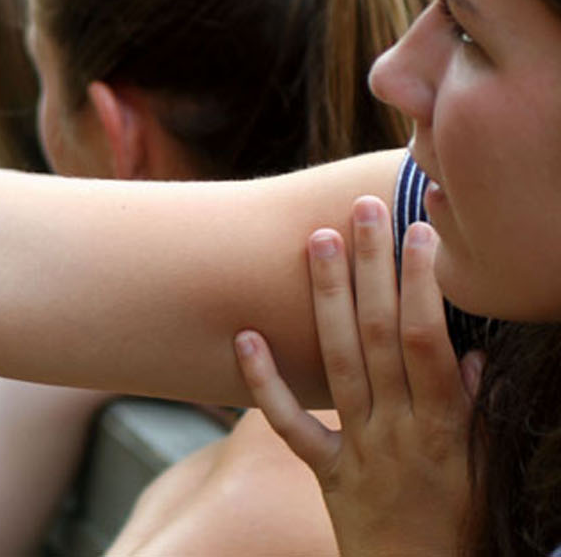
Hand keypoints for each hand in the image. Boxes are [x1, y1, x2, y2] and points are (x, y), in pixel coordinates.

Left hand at [234, 197, 482, 555]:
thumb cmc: (462, 521)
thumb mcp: (484, 466)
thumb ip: (473, 410)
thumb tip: (471, 354)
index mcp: (445, 426)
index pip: (428, 340)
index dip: (423, 284)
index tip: (419, 233)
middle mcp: (399, 431)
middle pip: (380, 337)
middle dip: (372, 268)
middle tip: (362, 209)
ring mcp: (358, 449)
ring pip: (337, 363)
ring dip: (327, 299)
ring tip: (317, 241)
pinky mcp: (324, 471)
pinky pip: (287, 425)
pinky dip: (263, 383)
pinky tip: (245, 336)